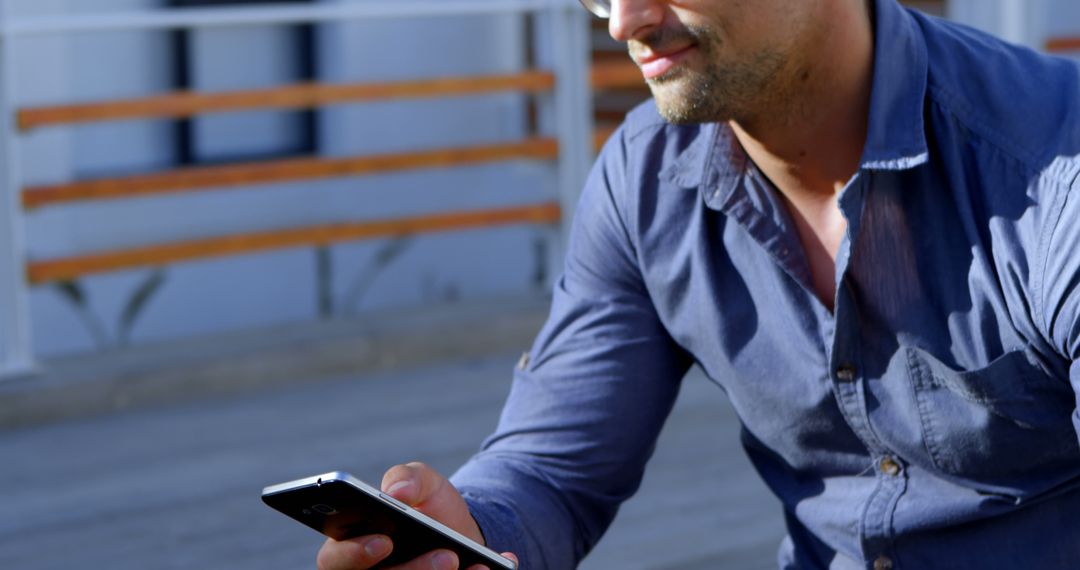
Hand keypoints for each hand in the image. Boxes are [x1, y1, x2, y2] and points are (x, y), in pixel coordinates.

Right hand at [316, 462, 518, 569]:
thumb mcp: (422, 482)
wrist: (463, 531)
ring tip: (467, 560)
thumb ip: (407, 477)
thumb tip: (397, 491)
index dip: (352, 554)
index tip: (385, 541)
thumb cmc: (429, 507)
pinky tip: (487, 566)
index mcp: (352, 545)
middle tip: (447, 555)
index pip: (335, 559)